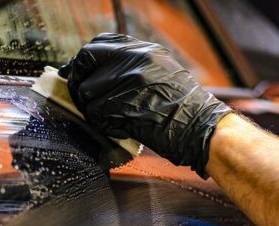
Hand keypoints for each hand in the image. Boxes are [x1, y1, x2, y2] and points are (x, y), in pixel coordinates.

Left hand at [59, 33, 230, 177]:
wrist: (202, 127)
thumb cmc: (184, 108)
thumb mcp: (162, 72)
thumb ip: (131, 67)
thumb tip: (98, 72)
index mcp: (142, 50)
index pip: (98, 45)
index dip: (83, 61)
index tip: (76, 72)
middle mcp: (133, 60)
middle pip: (86, 63)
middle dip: (78, 81)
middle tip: (81, 97)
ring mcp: (127, 81)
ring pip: (87, 92)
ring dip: (92, 109)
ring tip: (111, 118)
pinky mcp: (123, 105)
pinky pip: (95, 114)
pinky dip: (103, 125)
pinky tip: (119, 128)